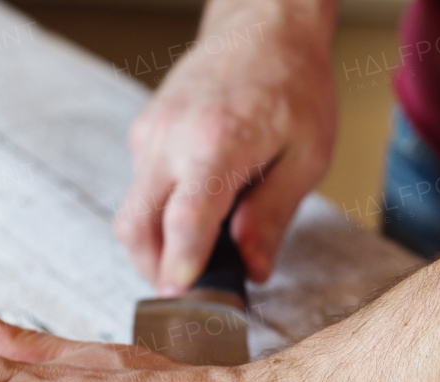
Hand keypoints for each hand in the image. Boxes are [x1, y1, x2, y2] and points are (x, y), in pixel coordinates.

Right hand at [114, 0, 337, 292]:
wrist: (263, 25)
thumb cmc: (293, 85)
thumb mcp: (307, 156)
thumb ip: (274, 215)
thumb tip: (253, 269)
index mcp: (218, 142)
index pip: (184, 218)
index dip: (179, 265)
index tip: (181, 296)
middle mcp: (172, 138)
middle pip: (135, 227)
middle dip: (155, 271)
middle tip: (189, 292)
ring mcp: (150, 134)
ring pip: (131, 213)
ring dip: (154, 247)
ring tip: (197, 254)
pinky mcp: (143, 133)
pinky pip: (140, 189)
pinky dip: (159, 215)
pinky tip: (194, 211)